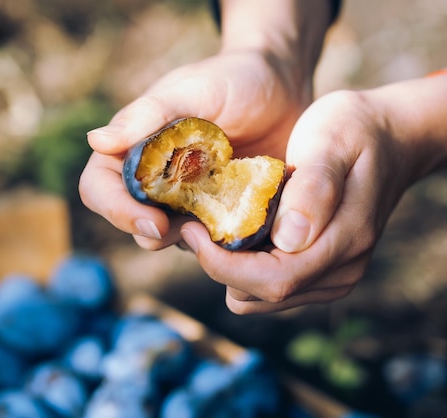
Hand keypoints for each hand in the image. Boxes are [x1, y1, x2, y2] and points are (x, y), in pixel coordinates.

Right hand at [79, 49, 310, 249]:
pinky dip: (217, 239)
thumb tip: (95, 140)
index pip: (98, 188)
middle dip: (152, 232)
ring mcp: (181, 199)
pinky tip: (243, 221)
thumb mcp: (191, 91)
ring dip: (186, 239)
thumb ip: (147, 115)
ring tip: (221, 220)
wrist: (281, 90)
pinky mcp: (212, 212)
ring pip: (165, 237)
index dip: (116, 210)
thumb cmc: (230, 80)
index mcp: (131, 149)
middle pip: (128, 221)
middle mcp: (149, 177)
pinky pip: (205, 239)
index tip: (153, 220)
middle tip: (191, 227)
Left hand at [180, 87, 432, 313]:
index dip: (222, 264)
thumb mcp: (332, 141)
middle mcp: (340, 271)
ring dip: (229, 268)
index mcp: (344, 241)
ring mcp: (332, 277)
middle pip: (259, 295)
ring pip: (259, 298)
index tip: (192, 229)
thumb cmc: (355, 131)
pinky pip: (269, 287)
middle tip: (197, 223)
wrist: (390, 138)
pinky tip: (241, 231)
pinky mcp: (320, 273)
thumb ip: (314, 188)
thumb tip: (288, 239)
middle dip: (219, 265)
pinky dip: (245, 267)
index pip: (273, 281)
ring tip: (218, 226)